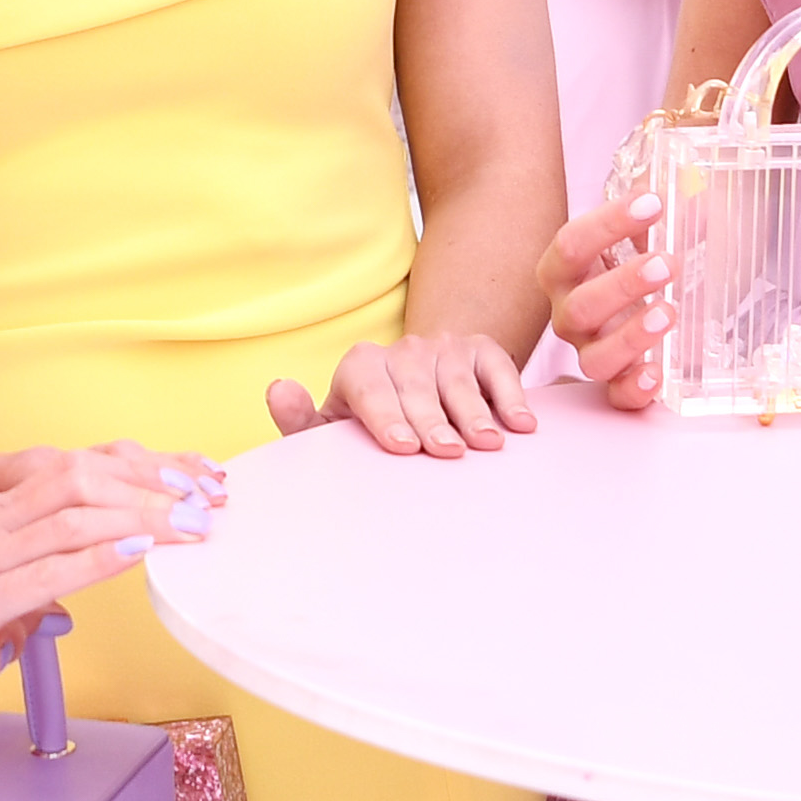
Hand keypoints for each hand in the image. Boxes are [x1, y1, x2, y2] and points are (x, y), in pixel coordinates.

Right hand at [0, 447, 207, 692]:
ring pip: (74, 518)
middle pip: (83, 488)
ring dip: (143, 516)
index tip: (179, 487)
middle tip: (209, 498)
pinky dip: (99, 555)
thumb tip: (32, 621)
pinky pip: (44, 568)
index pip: (66, 484)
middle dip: (153, 490)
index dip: (128, 480)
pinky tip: (139, 547)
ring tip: (195, 521)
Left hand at [267, 331, 538, 455]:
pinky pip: (496, 367)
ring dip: (474, 412)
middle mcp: (401, 351)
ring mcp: (443, 348)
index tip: (403, 447)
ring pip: (456, 376)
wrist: (419, 394)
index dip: (385, 415)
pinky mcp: (480, 350)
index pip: (369, 385)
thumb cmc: (370, 425)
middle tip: (446, 452)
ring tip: (486, 445)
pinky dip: (510, 394)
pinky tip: (521, 424)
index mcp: (360, 367)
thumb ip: (301, 420)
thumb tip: (278, 389)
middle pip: (414, 383)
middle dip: (431, 419)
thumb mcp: (333, 428)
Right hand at [540, 189, 673, 410]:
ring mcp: (591, 351)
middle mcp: (570, 314)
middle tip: (668, 263)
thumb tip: (683, 179)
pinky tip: (658, 371)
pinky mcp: (617, 383)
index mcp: (568, 270)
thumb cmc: (642, 260)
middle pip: (580, 306)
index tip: (652, 202)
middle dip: (623, 284)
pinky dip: (635, 388)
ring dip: (631, 336)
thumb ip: (662, 207)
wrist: (653, 302)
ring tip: (669, 312)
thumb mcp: (651, 231)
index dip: (608, 223)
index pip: (571, 245)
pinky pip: (616, 397)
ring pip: (594, 357)